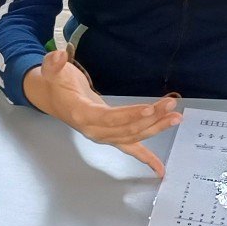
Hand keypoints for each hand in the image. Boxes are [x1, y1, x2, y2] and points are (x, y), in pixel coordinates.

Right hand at [22, 45, 180, 175]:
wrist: (53, 98)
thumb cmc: (55, 84)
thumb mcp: (50, 70)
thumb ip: (53, 63)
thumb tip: (59, 55)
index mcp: (81, 115)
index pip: (108, 118)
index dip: (128, 115)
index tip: (148, 108)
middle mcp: (93, 131)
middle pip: (126, 128)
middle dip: (150, 117)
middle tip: (170, 105)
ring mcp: (103, 136)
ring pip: (133, 136)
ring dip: (155, 128)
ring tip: (176, 117)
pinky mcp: (111, 137)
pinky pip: (130, 149)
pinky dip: (146, 159)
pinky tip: (160, 169)